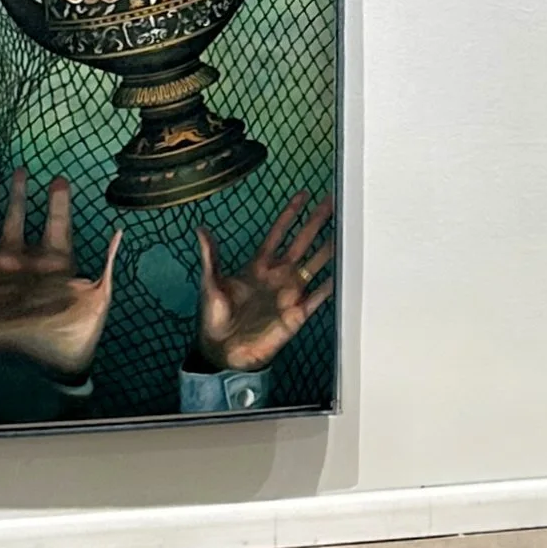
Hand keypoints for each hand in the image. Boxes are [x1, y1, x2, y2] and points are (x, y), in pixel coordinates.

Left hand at [194, 196, 333, 372]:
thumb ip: (211, 256)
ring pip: (315, 264)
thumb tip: (200, 229)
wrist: (222, 352)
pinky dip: (331, 284)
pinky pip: (318, 296)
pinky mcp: (297, 313)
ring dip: (330, 247)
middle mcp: (279, 275)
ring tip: (346, 230)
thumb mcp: (211, 284)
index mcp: (259, 265)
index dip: (290, 214)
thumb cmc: (214, 318)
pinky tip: (344, 272)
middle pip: (303, 242)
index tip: (303, 195)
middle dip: (317, 222)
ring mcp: (290, 293)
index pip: (279, 233)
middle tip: (333, 202)